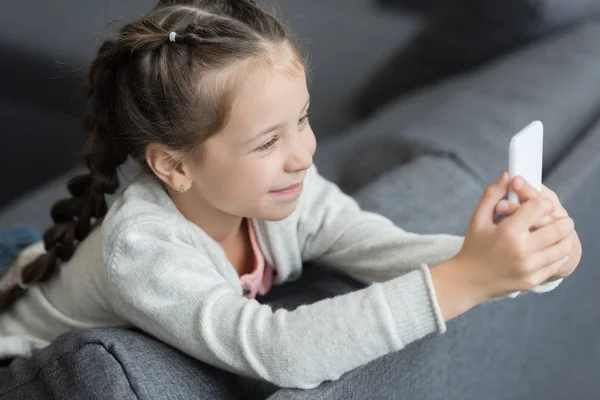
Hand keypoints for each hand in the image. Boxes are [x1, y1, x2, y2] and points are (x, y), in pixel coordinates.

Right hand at [454, 171, 574, 300]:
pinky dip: (557, 254)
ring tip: (559, 232)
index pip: (539, 207)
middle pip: (558, 228)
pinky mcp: (532, 280)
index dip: (543, 201)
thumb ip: (492, 194)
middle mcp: (521, 250)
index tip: (541, 204)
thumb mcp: (477, 218)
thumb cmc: (473, 246)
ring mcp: (528, 267)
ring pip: (562, 247)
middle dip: (563, 220)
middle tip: (561, 218)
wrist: (468, 280)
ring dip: (564, 237)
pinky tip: (551, 249)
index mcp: (508, 231)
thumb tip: (508, 175)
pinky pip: (556, 264)